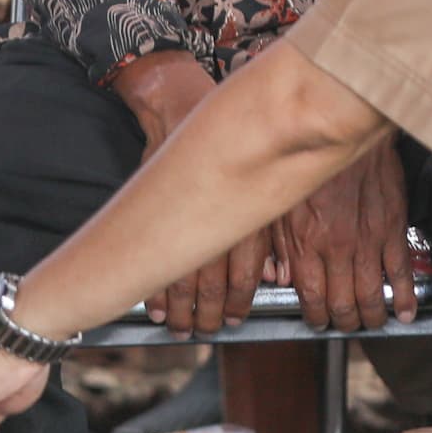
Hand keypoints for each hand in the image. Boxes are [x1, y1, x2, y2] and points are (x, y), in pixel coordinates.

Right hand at [110, 53, 268, 336]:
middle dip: (208, 312)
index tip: (233, 320)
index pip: (246, 271)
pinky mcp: (162, 202)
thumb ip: (259, 228)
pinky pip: (160, 254)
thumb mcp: (254, 179)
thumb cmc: (223, 142)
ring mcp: (187, 210)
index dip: (239, 302)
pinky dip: (158, 285)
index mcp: (248, 209)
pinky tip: (156, 304)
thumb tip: (274, 274)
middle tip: (202, 331)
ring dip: (181, 306)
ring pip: (185, 274)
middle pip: (213, 280)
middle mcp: (220, 213)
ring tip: (179, 325)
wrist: (178, 102)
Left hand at [277, 150, 415, 332]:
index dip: (315, 316)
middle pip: (344, 304)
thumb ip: (278, 241)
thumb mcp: (278, 201)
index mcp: (306, 241)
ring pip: (373, 294)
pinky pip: (402, 270)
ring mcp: (368, 239)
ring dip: (373, 315)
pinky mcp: (392, 226)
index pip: (311, 297)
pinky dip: (406, 296)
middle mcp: (338, 247)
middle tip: (345, 324)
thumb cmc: (307, 159)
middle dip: (344, 321)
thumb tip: (278, 276)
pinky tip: (407, 311)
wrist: (343, 124)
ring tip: (372, 321)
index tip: (316, 320)